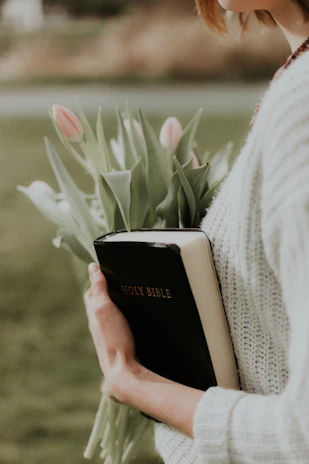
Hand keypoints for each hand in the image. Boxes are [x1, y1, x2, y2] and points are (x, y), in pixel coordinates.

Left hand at [83, 262, 137, 402]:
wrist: (124, 371)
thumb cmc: (114, 339)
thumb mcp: (105, 308)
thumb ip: (99, 288)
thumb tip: (93, 268)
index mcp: (94, 313)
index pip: (91, 292)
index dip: (96, 279)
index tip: (105, 267)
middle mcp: (99, 324)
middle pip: (99, 302)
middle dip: (104, 290)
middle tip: (115, 278)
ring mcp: (109, 334)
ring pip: (109, 314)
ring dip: (114, 303)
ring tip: (125, 294)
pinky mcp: (120, 341)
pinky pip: (118, 324)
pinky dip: (123, 316)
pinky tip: (133, 316)